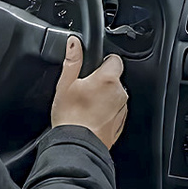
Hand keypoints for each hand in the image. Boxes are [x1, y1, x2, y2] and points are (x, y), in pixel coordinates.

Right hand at [51, 36, 127, 150]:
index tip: (92, 69)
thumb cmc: (70, 116)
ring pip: (114, 95)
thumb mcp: (65, 84)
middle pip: (113, 78)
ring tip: (85, 105)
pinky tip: (90, 116)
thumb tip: (74, 43)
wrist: (77, 146)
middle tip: (83, 90)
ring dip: (104, 96)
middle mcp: (120, 93)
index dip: (103, 62)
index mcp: (108, 79)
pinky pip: (114, 110)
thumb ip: (73, 60)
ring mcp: (122, 109)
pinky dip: (105, 111)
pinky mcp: (120, 123)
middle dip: (101, 81)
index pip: (114, 59)